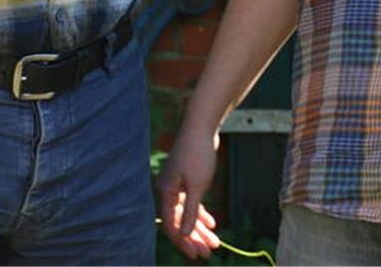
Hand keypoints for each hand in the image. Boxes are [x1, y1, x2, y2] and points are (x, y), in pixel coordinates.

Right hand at [157, 126, 224, 260]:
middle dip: (194, 239)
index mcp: (166, 192)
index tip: (196, 255)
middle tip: (208, 253)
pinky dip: (201, 213)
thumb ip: (190, 212)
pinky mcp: (186, 180)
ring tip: (214, 243)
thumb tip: (183, 234)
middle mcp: (168, 191)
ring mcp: (177, 185)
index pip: (172, 225)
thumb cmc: (198, 154)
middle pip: (180, 222)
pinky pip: (192, 202)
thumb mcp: (196, 186)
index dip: (184, 242)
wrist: (201, 127)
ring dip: (200, 229)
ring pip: (188, 213)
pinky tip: (212, 224)